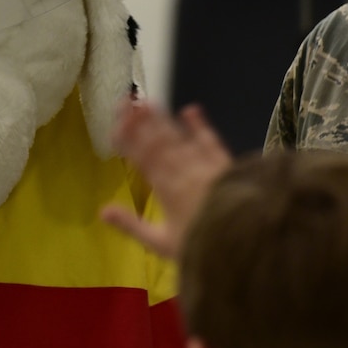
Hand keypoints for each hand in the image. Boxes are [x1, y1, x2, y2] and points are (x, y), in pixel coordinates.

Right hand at [100, 99, 231, 257]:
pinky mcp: (225, 164)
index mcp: (164, 189)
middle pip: (157, 141)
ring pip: (179, 138)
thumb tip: (102, 211)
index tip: (114, 124)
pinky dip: (200, 125)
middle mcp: (182, 171)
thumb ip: (131, 225)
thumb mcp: (160, 242)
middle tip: (126, 101)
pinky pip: (210, 141)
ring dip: (163, 120)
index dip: (126, 139)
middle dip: (140, 121)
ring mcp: (204, 164)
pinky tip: (191, 110)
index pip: (141, 158)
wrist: (245, 240)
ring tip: (149, 102)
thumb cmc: (200, 245)